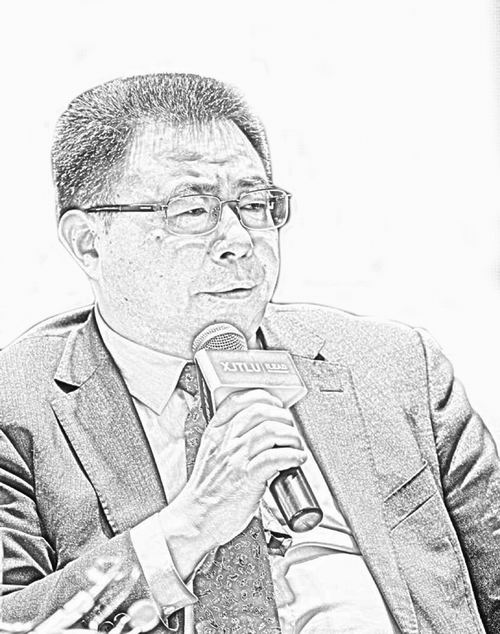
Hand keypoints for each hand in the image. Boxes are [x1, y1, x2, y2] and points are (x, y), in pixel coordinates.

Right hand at [159, 389, 305, 578]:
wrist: (195, 521)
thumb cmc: (205, 494)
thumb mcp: (210, 456)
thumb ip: (228, 442)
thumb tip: (257, 434)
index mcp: (215, 434)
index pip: (237, 400)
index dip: (262, 397)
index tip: (275, 404)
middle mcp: (225, 442)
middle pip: (259, 411)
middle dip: (282, 416)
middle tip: (290, 428)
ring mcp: (236, 458)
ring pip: (271, 430)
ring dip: (291, 436)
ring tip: (296, 446)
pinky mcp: (247, 478)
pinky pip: (276, 457)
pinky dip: (292, 455)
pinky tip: (297, 460)